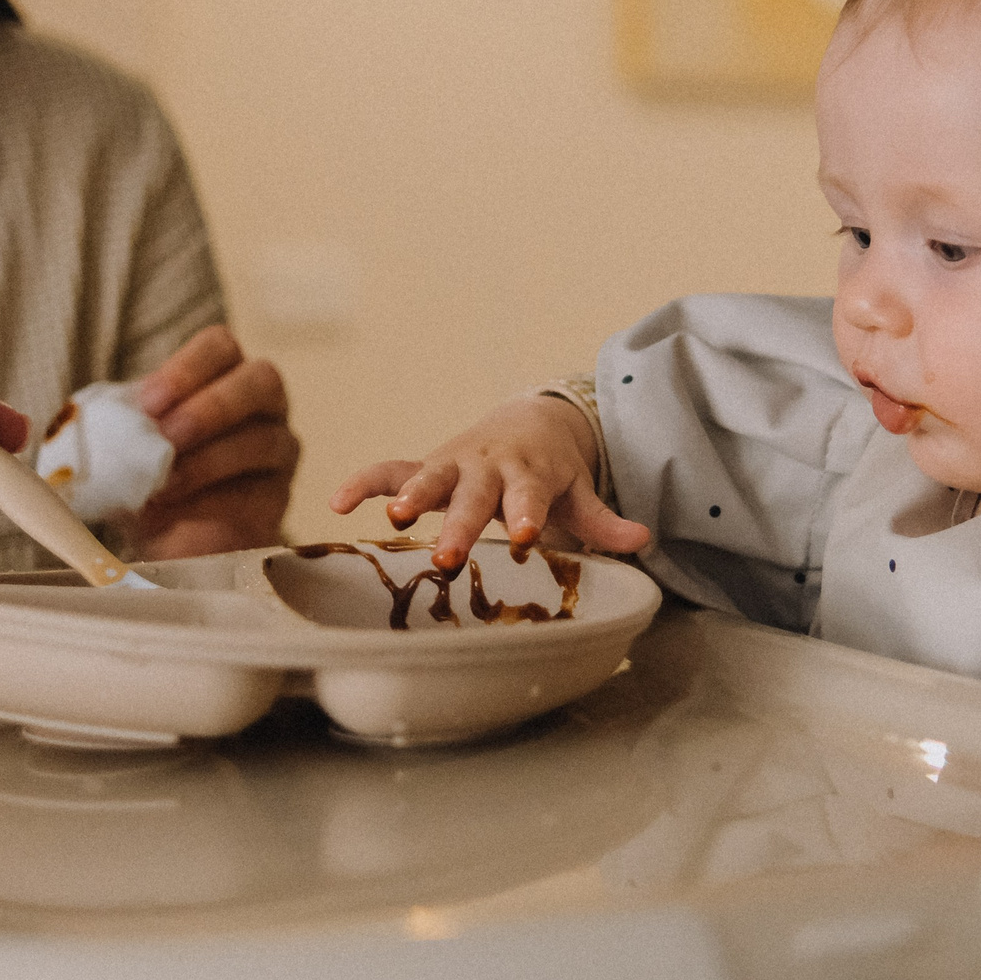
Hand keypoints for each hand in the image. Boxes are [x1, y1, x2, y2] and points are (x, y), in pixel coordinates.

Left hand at [133, 325, 297, 557]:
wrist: (171, 534)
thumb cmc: (150, 473)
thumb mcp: (130, 442)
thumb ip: (122, 424)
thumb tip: (93, 421)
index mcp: (224, 374)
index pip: (220, 347)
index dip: (187, 369)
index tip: (149, 403)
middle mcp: (263, 404)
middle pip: (261, 380)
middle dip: (210, 408)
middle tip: (167, 438)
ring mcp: (280, 449)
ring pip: (264, 440)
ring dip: (207, 462)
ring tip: (163, 485)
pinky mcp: (278, 498)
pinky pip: (256, 494)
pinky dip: (211, 504)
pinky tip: (176, 513)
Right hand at [331, 394, 650, 572]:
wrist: (531, 421)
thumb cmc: (553, 471)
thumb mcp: (579, 493)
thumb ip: (603, 520)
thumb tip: (644, 539)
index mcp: (530, 473)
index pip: (530, 494)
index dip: (527, 514)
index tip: (526, 538)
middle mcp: (489, 466)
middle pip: (475, 496)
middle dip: (461, 524)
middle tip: (448, 557)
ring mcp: (454, 463)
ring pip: (429, 478)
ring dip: (411, 497)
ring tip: (394, 520)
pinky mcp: (427, 464)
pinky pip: (389, 470)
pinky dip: (364, 482)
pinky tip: (336, 505)